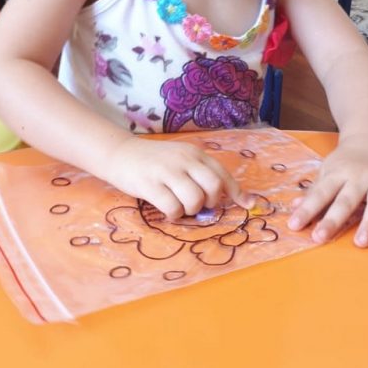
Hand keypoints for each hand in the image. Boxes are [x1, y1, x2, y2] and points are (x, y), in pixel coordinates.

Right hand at [103, 137, 255, 218]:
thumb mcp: (180, 158)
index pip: (222, 173)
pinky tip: (167, 210)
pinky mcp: (150, 184)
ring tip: (179, 207)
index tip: (248, 205)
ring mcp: (167, 171)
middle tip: (198, 205)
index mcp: (195, 154)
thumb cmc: (154, 160)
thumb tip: (223, 197)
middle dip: (210, 203)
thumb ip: (199, 172)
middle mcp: (184, 160)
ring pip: (194, 200)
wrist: (119, 152)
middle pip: (213, 187)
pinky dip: (173, 215)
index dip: (237, 192)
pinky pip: (172, 207)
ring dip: (190, 210)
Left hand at [287, 137, 367, 247]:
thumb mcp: (326, 172)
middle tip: (319, 237)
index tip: (294, 226)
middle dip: (332, 219)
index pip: (321, 193)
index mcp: (339, 172)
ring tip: (360, 243)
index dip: (307, 209)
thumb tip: (293, 208)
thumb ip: (314, 192)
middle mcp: (361, 176)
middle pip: (346, 200)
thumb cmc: (343, 162)